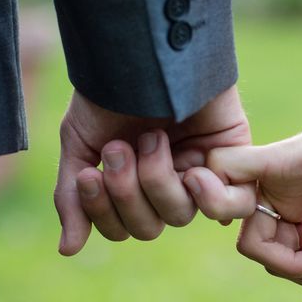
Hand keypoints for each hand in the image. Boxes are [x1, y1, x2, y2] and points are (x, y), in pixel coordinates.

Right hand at [55, 86, 250, 254]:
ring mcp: (199, 172)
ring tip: (154, 140)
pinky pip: (234, 206)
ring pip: (181, 215)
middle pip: (149, 227)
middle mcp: (166, 182)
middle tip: (121, 147)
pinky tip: (193, 171)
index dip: (103, 211)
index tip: (90, 173)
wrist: (143, 50)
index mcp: (131, 183)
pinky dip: (212, 198)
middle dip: (128, 192)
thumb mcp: (81, 144)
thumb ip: (74, 198)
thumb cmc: (109, 91)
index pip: (120, 228)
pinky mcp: (233, 158)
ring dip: (159, 182)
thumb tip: (68, 251)